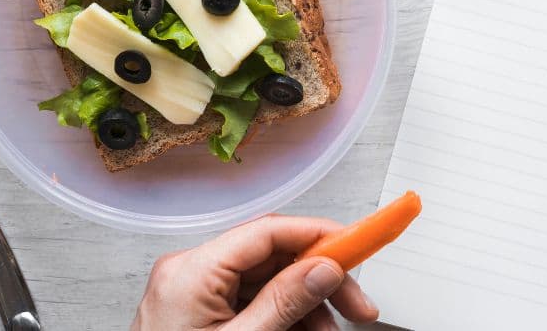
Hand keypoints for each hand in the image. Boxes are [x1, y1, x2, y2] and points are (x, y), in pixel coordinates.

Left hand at [131, 215, 378, 330]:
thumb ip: (283, 305)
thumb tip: (323, 269)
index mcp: (191, 272)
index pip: (267, 231)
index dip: (318, 235)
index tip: (356, 246)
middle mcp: (190, 272)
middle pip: (273, 256)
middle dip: (319, 279)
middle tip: (357, 305)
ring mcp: (194, 291)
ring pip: (268, 280)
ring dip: (306, 304)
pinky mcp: (200, 310)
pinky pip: (253, 299)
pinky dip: (284, 316)